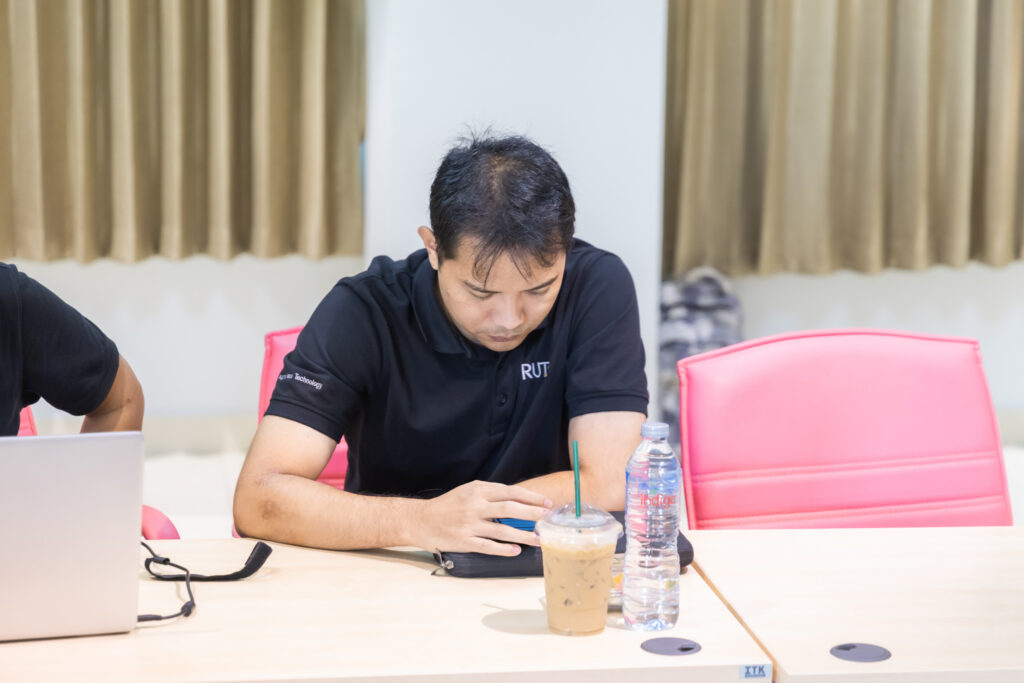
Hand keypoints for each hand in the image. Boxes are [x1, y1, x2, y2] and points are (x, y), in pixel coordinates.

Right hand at [413, 480, 551, 555]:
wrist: (422, 520)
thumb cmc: (449, 505)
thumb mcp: (468, 491)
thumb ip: (490, 494)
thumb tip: (517, 499)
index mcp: (478, 490)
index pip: (510, 492)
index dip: (530, 497)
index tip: (545, 502)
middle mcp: (475, 506)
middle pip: (509, 509)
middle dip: (532, 513)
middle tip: (547, 518)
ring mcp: (470, 525)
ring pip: (502, 530)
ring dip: (523, 536)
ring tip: (539, 539)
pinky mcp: (465, 541)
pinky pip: (488, 546)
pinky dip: (504, 549)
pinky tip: (516, 551)